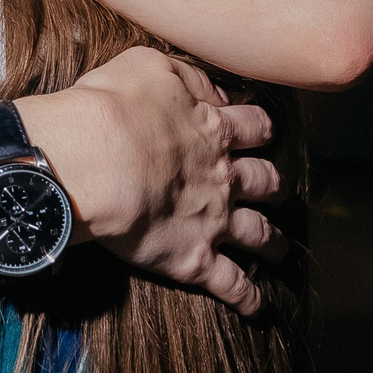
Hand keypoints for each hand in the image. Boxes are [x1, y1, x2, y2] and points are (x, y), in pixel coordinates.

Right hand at [20, 46, 281, 312]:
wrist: (92, 160)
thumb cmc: (111, 107)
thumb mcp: (150, 66)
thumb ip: (189, 78)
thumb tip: (213, 91)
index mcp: (213, 130)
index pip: (253, 127)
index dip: (259, 130)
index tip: (261, 133)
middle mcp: (223, 177)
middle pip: (264, 182)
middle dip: (272, 186)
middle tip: (274, 189)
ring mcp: (214, 221)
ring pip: (258, 234)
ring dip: (273, 242)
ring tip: (280, 250)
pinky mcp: (194, 260)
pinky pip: (232, 285)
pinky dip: (249, 298)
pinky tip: (259, 307)